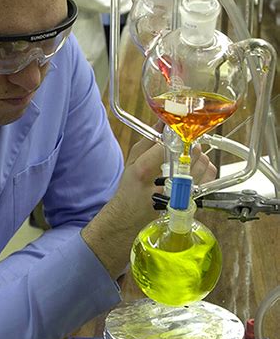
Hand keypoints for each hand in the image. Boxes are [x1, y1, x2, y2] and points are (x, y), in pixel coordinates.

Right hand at [82, 136, 215, 278]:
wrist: (130, 217)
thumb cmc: (130, 189)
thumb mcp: (132, 161)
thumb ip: (149, 140)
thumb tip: (162, 121)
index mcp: (144, 171)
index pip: (168, 145)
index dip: (175, 135)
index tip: (176, 132)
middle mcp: (163, 184)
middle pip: (191, 154)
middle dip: (190, 145)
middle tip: (184, 144)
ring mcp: (179, 195)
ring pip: (203, 165)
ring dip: (198, 157)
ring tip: (188, 158)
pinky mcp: (190, 202)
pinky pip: (209, 179)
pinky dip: (205, 170)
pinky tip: (195, 170)